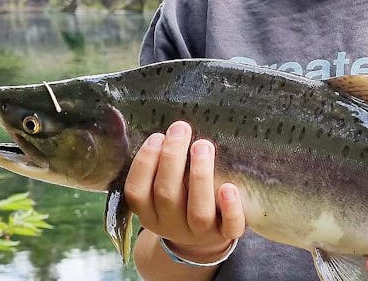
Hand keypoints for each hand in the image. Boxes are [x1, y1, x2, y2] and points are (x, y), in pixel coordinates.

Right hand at [124, 121, 244, 262]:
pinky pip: (230, 228)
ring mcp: (199, 233)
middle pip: (167, 194)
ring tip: (202, 145)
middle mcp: (171, 225)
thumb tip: (168, 127)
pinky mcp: (225, 235)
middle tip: (181, 128)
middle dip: (172, 158)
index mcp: (149, 212)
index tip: (157, 136)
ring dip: (200, 176)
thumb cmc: (180, 199)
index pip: (137, 191)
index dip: (145, 162)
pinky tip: (229, 187)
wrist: (201, 240)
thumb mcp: (161, 188)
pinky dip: (231, 208)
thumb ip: (160, 166)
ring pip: (198, 211)